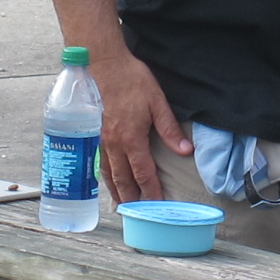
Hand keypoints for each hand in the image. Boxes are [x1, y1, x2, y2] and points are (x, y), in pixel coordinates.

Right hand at [95, 42, 190, 202]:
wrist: (103, 64)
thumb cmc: (132, 80)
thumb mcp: (157, 101)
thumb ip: (170, 129)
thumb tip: (185, 150)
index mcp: (132, 138)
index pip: (143, 172)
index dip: (151, 190)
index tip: (157, 205)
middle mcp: (114, 144)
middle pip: (124, 179)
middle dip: (132, 198)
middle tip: (137, 214)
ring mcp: (101, 140)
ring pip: (109, 173)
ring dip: (116, 191)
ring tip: (122, 205)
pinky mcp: (94, 133)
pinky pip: (100, 162)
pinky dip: (105, 177)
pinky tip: (108, 181)